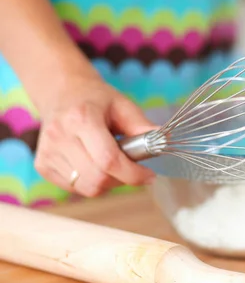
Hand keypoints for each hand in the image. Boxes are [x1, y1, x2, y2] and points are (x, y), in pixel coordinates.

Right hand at [34, 77, 156, 196]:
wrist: (61, 94)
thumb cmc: (95, 100)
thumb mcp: (122, 105)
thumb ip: (142, 126)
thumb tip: (164, 142)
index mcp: (81, 118)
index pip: (108, 160)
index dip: (132, 174)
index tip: (149, 175)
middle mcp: (60, 136)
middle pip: (97, 179)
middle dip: (122, 180)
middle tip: (131, 169)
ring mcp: (48, 153)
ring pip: (87, 188)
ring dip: (108, 183)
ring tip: (111, 164)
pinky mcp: (43, 166)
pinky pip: (75, 189)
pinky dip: (92, 183)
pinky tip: (94, 165)